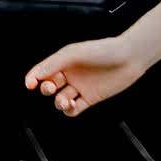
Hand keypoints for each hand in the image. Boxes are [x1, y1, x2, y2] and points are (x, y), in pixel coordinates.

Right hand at [24, 36, 146, 117]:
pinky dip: (69, 110)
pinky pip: (73, 109)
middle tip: (51, 88)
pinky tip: (72, 105)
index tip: (30, 84)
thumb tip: (35, 75)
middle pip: (50, 86)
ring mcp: (81, 86)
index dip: (34, 78)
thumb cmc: (105, 50)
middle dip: (46, 89)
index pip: (44, 71)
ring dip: (58, 102)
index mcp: (67, 60)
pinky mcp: (90, 97)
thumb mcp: (76, 53)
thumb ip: (54, 63)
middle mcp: (73, 73)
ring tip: (65, 100)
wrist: (130, 57)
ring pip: (60, 100)